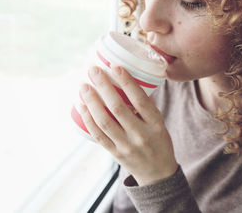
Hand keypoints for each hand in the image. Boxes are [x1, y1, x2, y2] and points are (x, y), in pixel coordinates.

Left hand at [78, 65, 178, 185]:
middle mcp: (141, 135)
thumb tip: (126, 81)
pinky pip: (98, 135)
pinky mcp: (115, 153)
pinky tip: (81, 106)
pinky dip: (88, 119)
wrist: (158, 175)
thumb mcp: (160, 124)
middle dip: (104, 87)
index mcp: (156, 124)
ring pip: (104, 121)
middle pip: (118, 108)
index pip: (140, 99)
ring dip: (91, 101)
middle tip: (93, 70)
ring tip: (83, 86)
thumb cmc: (158, 142)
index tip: (115, 67)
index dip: (127, 82)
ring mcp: (127, 146)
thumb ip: (145, 106)